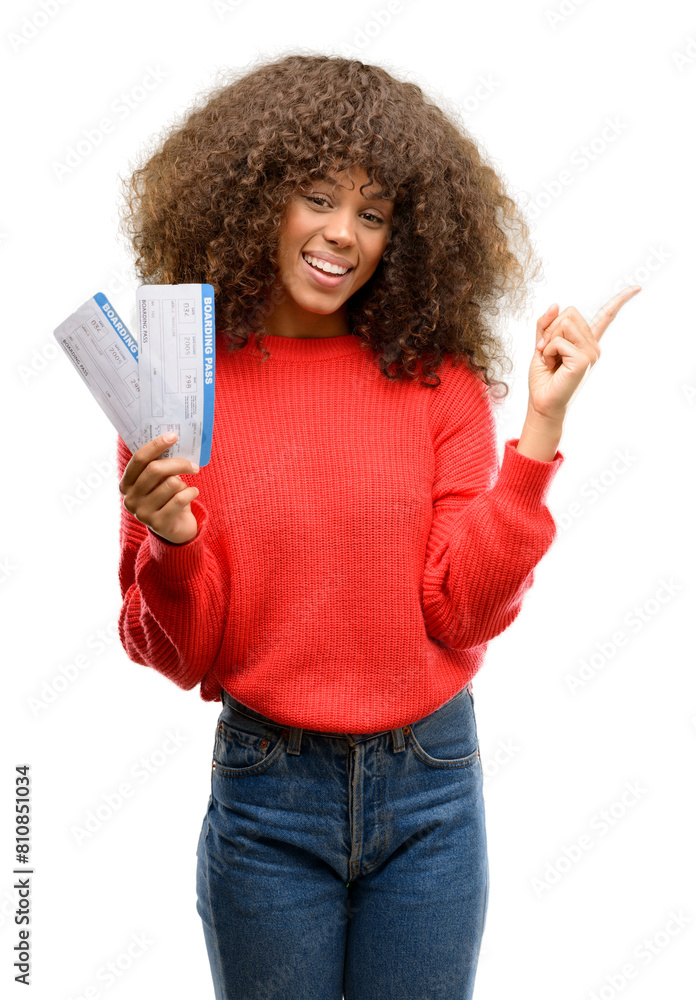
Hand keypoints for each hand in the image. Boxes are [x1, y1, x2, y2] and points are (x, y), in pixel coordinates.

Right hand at [119, 433, 199, 544]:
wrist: (176, 530)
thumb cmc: (167, 499)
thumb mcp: (159, 482)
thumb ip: (159, 466)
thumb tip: (171, 440)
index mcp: (126, 484)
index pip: (139, 459)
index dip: (156, 445)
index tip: (173, 436)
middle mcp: (130, 499)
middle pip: (155, 470)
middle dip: (178, 463)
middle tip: (193, 465)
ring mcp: (142, 513)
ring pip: (171, 484)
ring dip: (184, 483)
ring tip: (185, 489)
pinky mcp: (158, 524)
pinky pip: (180, 499)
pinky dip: (191, 492)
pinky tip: (193, 493)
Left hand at [529, 286, 641, 422]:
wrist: (542, 402)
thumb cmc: (543, 377)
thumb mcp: (541, 344)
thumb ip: (546, 324)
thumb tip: (555, 304)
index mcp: (586, 341)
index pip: (606, 316)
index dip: (620, 300)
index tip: (637, 288)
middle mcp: (593, 345)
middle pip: (569, 313)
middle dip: (550, 329)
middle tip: (547, 351)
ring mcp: (591, 352)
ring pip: (564, 323)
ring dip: (548, 341)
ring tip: (551, 359)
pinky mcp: (585, 359)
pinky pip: (558, 340)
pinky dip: (548, 351)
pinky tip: (552, 365)